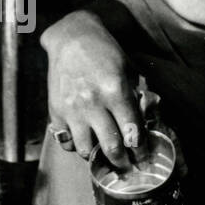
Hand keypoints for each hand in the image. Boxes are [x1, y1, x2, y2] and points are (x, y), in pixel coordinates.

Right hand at [41, 11, 147, 169]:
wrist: (71, 37)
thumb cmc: (105, 51)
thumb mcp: (129, 68)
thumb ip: (138, 96)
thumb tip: (148, 121)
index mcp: (116, 91)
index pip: (133, 132)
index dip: (141, 150)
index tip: (143, 157)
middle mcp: (93, 103)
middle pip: (111, 147)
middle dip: (123, 162)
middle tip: (127, 167)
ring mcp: (72, 109)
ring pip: (86, 150)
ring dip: (97, 157)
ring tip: (104, 156)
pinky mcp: (56, 111)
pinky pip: (66, 141)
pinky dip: (76, 146)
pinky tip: (84, 141)